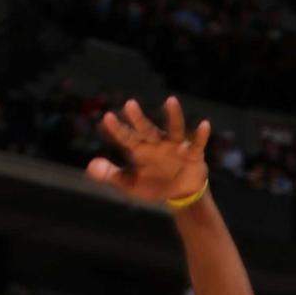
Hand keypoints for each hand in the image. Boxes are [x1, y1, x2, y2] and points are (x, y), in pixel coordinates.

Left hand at [86, 97, 211, 202]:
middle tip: (129, 104)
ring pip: (174, 129)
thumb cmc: (153, 184)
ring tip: (170, 100)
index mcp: (140, 150)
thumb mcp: (129, 184)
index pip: (126, 137)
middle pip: (146, 129)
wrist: (180, 194)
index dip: (117, 129)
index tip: (107, 117)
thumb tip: (91, 165)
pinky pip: (197, 143)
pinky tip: (204, 124)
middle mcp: (157, 144)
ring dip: (173, 115)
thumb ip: (110, 174)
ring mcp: (176, 147)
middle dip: (138, 118)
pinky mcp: (193, 154)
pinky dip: (201, 134)